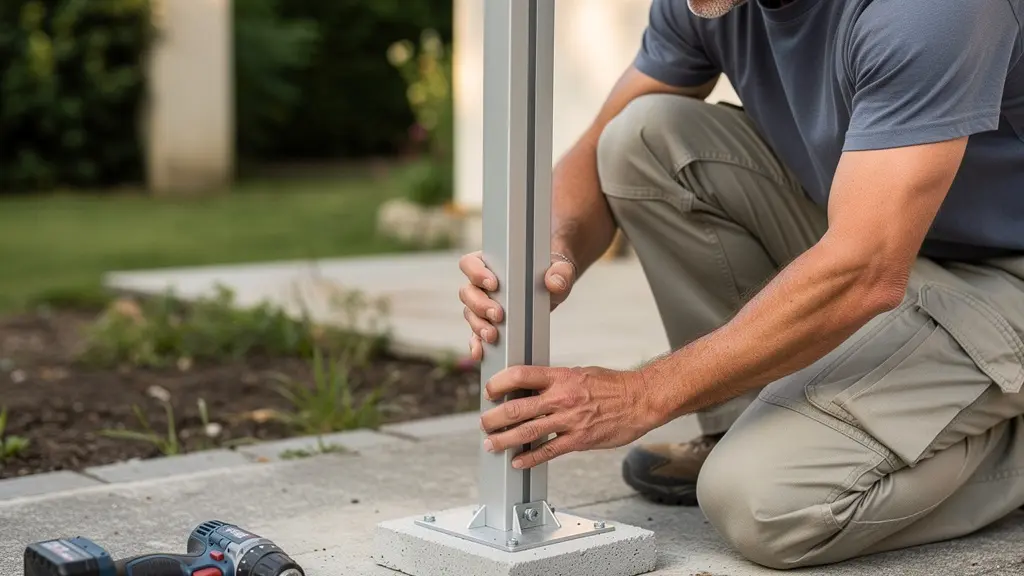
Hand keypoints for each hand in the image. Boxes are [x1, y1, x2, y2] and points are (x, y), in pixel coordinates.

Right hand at [458, 251, 576, 361]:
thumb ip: (561, 272)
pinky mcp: (489, 323)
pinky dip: (476, 343)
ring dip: (479, 325)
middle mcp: (481, 283)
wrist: (554, 285)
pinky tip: (481, 352)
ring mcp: (483, 304)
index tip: (494, 284)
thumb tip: (554, 283)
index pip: (470, 263)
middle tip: (499, 314)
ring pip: (470, 313)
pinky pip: (476, 333)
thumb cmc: (552, 271)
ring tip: (493, 335)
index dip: (476, 273)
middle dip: (480, 305)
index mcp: (491, 263)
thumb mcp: (560, 269)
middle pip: (468, 292)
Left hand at [479, 365, 660, 468]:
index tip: (489, 391)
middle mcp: (561, 398)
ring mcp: (569, 420)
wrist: (640, 400)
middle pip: (517, 407)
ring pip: (527, 431)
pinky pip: (549, 451)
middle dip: (494, 417)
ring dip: (504, 440)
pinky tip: (518, 461)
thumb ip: (557, 380)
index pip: (521, 375)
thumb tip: (534, 386)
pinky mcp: (579, 440)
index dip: (499, 383)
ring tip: (491, 444)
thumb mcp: (580, 372)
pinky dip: (530, 458)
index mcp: (560, 376)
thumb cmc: (612, 385)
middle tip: (484, 422)